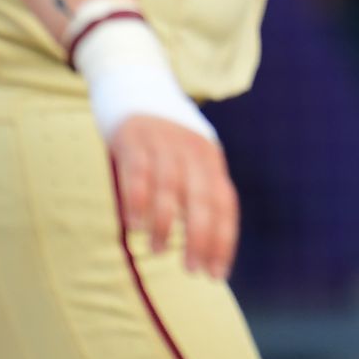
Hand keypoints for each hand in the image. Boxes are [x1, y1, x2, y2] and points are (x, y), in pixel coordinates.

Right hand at [109, 114, 238, 280]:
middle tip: (193, 270)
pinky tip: (133, 225)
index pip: (225, 205)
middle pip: (203, 199)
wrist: (137, 84)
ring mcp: (164, 144)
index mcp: (210, 160)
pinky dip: (138, 200)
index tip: (216, 274)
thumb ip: (197, 193)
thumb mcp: (189, 160)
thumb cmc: (164, 138)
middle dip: (200, 238)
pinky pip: (138, 173)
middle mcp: (193, 152)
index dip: (223, 240)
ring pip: (170, 189)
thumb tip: (202, 244)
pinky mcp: (134, 139)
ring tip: (158, 250)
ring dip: (165, 224)